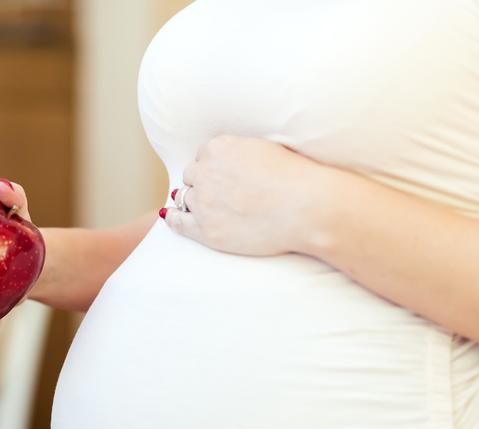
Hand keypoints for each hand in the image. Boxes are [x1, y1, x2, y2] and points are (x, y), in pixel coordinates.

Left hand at [163, 136, 328, 256]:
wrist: (306, 208)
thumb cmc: (295, 177)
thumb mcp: (265, 148)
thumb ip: (240, 152)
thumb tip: (231, 159)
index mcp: (219, 148)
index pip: (203, 155)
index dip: (213, 167)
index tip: (222, 175)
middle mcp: (205, 172)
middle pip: (192, 176)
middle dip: (203, 183)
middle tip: (218, 193)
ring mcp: (204, 202)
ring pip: (185, 198)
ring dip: (194, 201)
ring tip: (205, 207)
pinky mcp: (206, 230)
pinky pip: (178, 222)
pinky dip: (174, 219)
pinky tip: (172, 217)